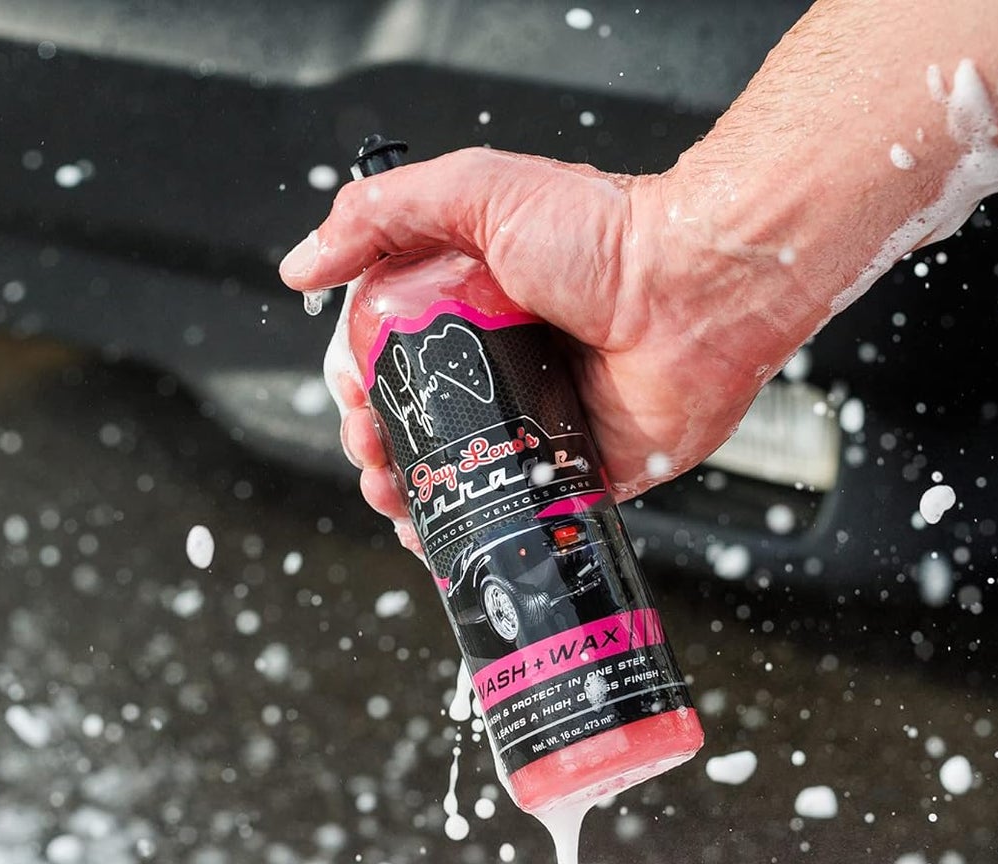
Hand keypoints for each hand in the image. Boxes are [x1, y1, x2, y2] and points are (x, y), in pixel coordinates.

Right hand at [280, 148, 817, 540]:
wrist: (696, 291)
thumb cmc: (605, 234)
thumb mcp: (477, 194)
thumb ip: (381, 215)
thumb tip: (301, 266)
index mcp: (470, 302)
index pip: (388, 353)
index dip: (355, 380)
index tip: (351, 395)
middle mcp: (499, 364)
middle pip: (410, 419)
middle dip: (373, 443)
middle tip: (370, 451)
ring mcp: (534, 420)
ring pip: (450, 472)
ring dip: (405, 491)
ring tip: (393, 495)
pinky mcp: (572, 468)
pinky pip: (510, 509)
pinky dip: (466, 529)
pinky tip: (437, 535)